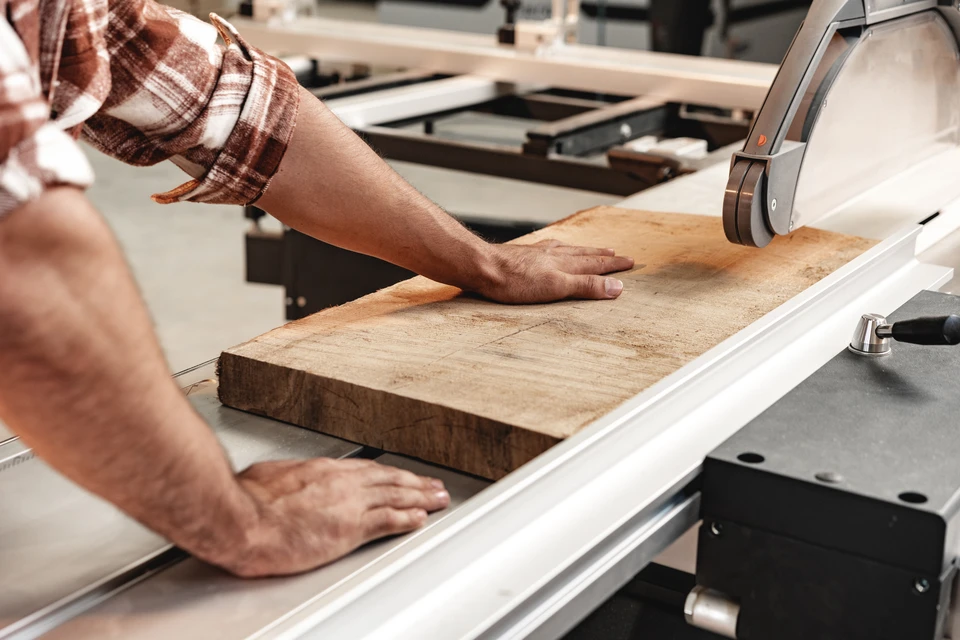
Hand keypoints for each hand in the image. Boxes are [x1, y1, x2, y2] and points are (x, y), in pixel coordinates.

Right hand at [224, 458, 449, 576]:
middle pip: (388, 480)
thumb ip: (283, 481)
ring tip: (438, 498)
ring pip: (395, 496)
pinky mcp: (349, 529)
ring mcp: (347, 504)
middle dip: (414, 482)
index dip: (388, 474)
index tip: (401, 476)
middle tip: (434, 485)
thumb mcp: (267, 478)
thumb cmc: (244, 500)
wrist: (240, 518)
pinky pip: (386, 521)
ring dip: (420, 497)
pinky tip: (420, 518)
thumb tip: (278, 482)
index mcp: (321, 470)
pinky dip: (406, 519)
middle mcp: (340, 483)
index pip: (365, 471)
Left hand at [471, 240, 634, 303]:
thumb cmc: (515, 281)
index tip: (629, 262)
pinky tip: (553, 248)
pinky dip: (559, 248)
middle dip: (603, 255)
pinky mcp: (522, 255)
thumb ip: (587, 286)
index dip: (614, 264)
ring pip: (568, 250)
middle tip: (618, 253)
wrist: (482, 267)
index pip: (597, 263)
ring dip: (584, 251)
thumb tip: (617, 286)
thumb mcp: (557, 288)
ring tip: (594, 249)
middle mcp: (554, 255)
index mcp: (565, 264)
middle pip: (585, 254)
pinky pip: (548, 248)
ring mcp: (537, 253)